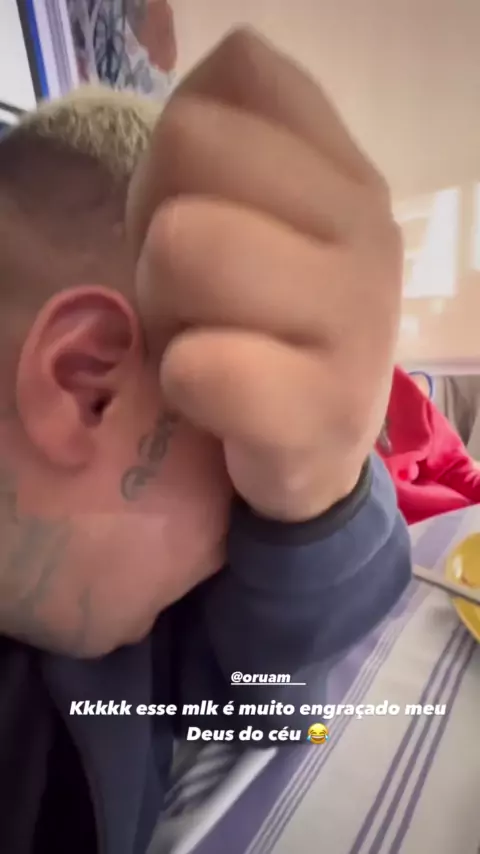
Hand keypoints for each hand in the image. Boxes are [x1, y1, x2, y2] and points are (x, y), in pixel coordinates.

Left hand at [126, 29, 402, 521]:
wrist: (317, 441)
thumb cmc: (264, 323)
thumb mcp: (251, 216)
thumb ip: (231, 135)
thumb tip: (207, 86)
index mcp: (345, 169)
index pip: (231, 77)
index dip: (179, 151)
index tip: (207, 219)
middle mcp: (366, 228)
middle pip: (187, 145)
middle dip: (157, 226)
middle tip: (195, 294)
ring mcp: (357, 320)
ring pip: (184, 247)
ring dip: (165, 307)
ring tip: (207, 339)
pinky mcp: (325, 410)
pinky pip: (201, 365)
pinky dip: (183, 382)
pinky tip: (219, 396)